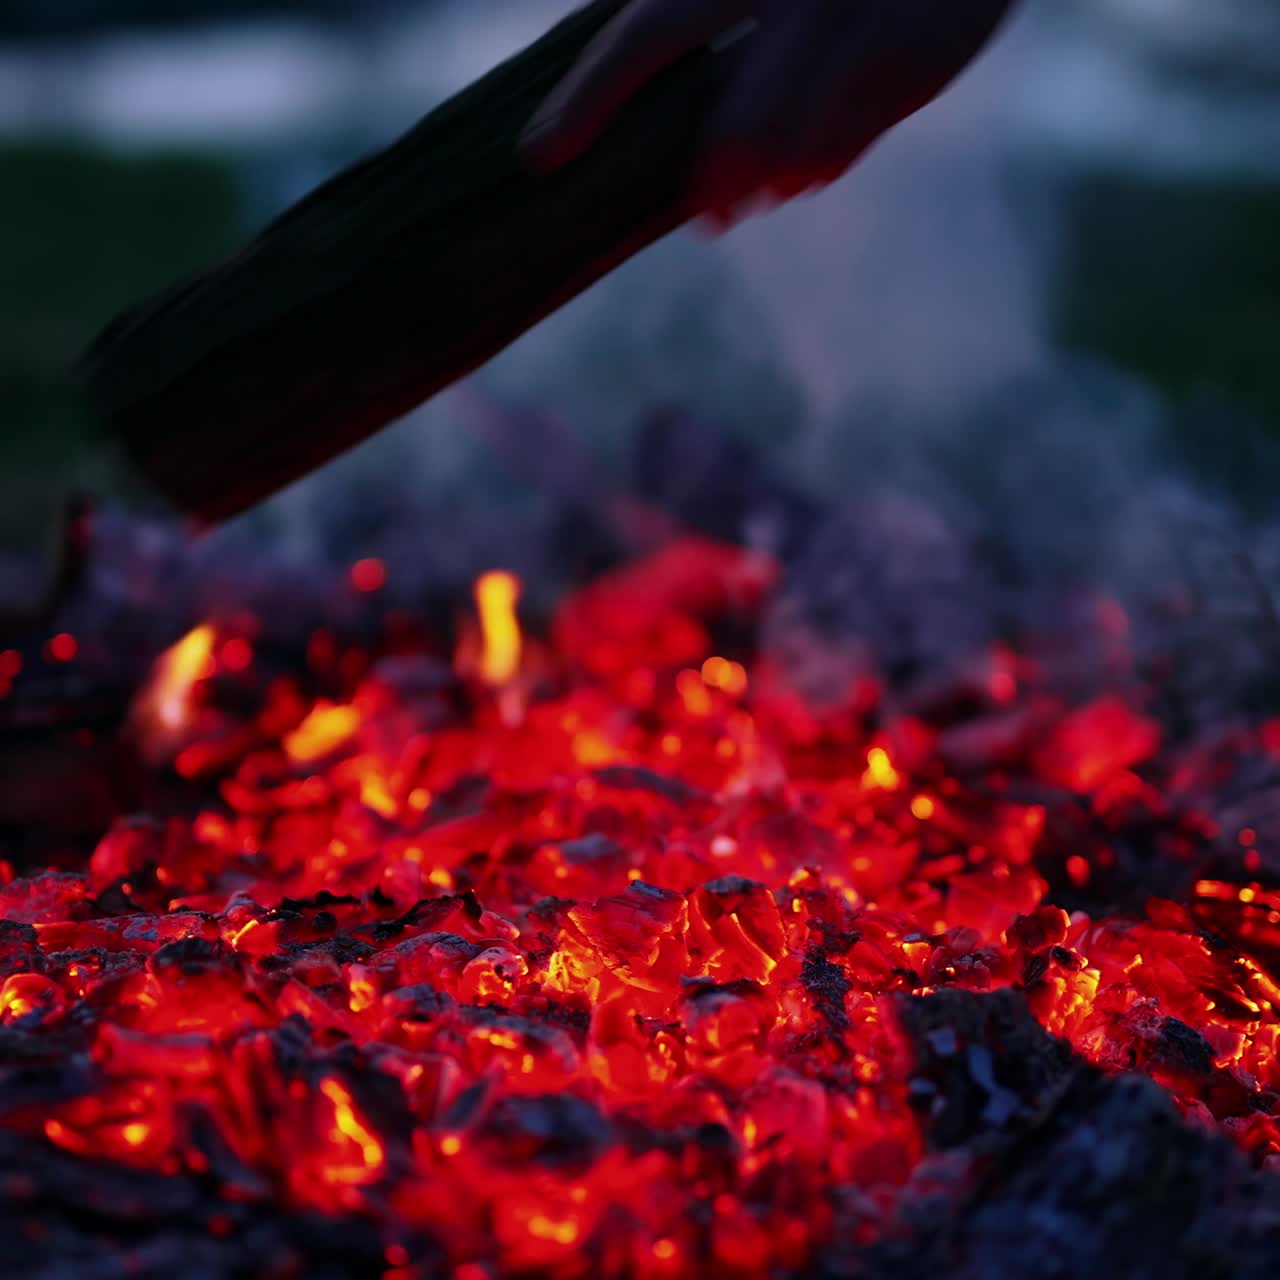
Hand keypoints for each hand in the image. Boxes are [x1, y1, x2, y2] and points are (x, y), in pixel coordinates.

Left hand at [522, 0, 1016, 225]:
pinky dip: (822, 163)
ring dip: (773, 181)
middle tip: (707, 218)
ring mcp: (869, 31)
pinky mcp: (921, 63)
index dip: (591, 99)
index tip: (540, 157)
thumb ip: (709, 14)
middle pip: (739, 125)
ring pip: (801, 155)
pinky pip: (851, 144)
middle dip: (715, 183)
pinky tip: (808, 168)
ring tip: (758, 193)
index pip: (648, 34)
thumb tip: (664, 120)